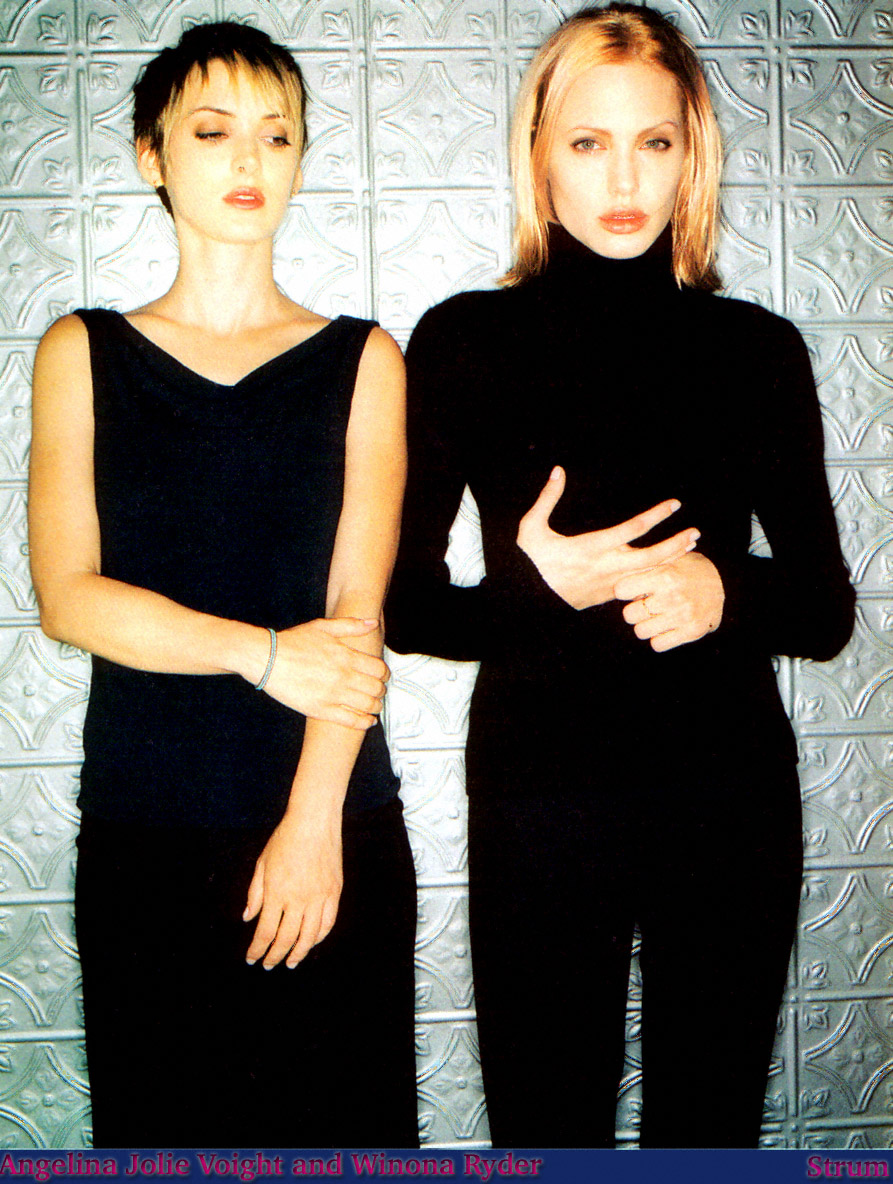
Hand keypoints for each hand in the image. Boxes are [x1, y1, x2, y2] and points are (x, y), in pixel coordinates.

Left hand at [244, 809, 342, 968]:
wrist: (314, 821)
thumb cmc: (284, 839)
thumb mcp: (262, 864)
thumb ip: (254, 894)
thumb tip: (248, 918)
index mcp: (276, 892)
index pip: (265, 932)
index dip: (257, 950)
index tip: (252, 959)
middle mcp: (298, 899)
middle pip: (286, 939)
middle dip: (275, 956)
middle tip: (269, 964)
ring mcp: (319, 897)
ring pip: (309, 936)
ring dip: (298, 953)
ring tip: (291, 962)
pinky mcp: (334, 892)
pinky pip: (328, 923)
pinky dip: (319, 937)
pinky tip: (311, 943)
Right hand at [261, 618, 387, 728]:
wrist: (267, 659)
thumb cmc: (293, 641)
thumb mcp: (323, 627)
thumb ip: (351, 625)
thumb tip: (373, 623)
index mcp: (346, 656)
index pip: (379, 669)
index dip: (385, 674)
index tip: (382, 677)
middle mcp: (343, 676)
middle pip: (376, 689)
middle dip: (381, 691)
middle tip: (378, 692)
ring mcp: (333, 695)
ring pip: (367, 706)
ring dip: (376, 707)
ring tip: (374, 706)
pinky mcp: (321, 710)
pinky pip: (351, 721)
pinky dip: (364, 722)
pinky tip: (368, 721)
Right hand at [516, 467, 699, 609]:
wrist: (525, 598)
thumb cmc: (529, 561)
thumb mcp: (532, 528)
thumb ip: (547, 498)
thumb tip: (558, 470)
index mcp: (591, 547)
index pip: (633, 528)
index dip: (657, 515)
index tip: (674, 505)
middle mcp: (606, 566)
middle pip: (651, 556)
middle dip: (676, 544)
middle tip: (696, 533)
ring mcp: (609, 584)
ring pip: (649, 574)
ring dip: (671, 559)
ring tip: (690, 548)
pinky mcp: (608, 596)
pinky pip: (639, 585)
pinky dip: (656, 576)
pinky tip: (669, 567)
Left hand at [615, 551, 724, 651]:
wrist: (723, 584)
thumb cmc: (687, 569)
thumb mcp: (669, 560)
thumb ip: (646, 564)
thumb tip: (620, 556)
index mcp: (664, 576)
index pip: (622, 590)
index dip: (624, 590)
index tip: (630, 589)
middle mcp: (672, 597)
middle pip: (629, 615)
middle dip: (634, 610)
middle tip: (644, 606)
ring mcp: (682, 616)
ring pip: (640, 631)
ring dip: (645, 625)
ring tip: (655, 616)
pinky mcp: (690, 632)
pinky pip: (657, 645)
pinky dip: (658, 638)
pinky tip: (665, 627)